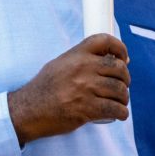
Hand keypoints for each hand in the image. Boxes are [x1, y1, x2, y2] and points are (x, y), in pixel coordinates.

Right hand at [7, 33, 129, 145]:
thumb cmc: (45, 89)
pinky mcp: (87, 108)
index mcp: (76, 55)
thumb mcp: (60, 64)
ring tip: (120, 102)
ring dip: (124, 98)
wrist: (29, 110)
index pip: (105, 40)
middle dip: (125, 79)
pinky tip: (119, 114)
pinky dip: (122, 113)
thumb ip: (82, 60)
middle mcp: (83, 68)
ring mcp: (85, 88)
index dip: (120, 48)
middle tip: (123, 86)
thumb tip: (110, 59)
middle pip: (119, 68)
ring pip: (119, 90)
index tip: (124, 59)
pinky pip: (115, 109)